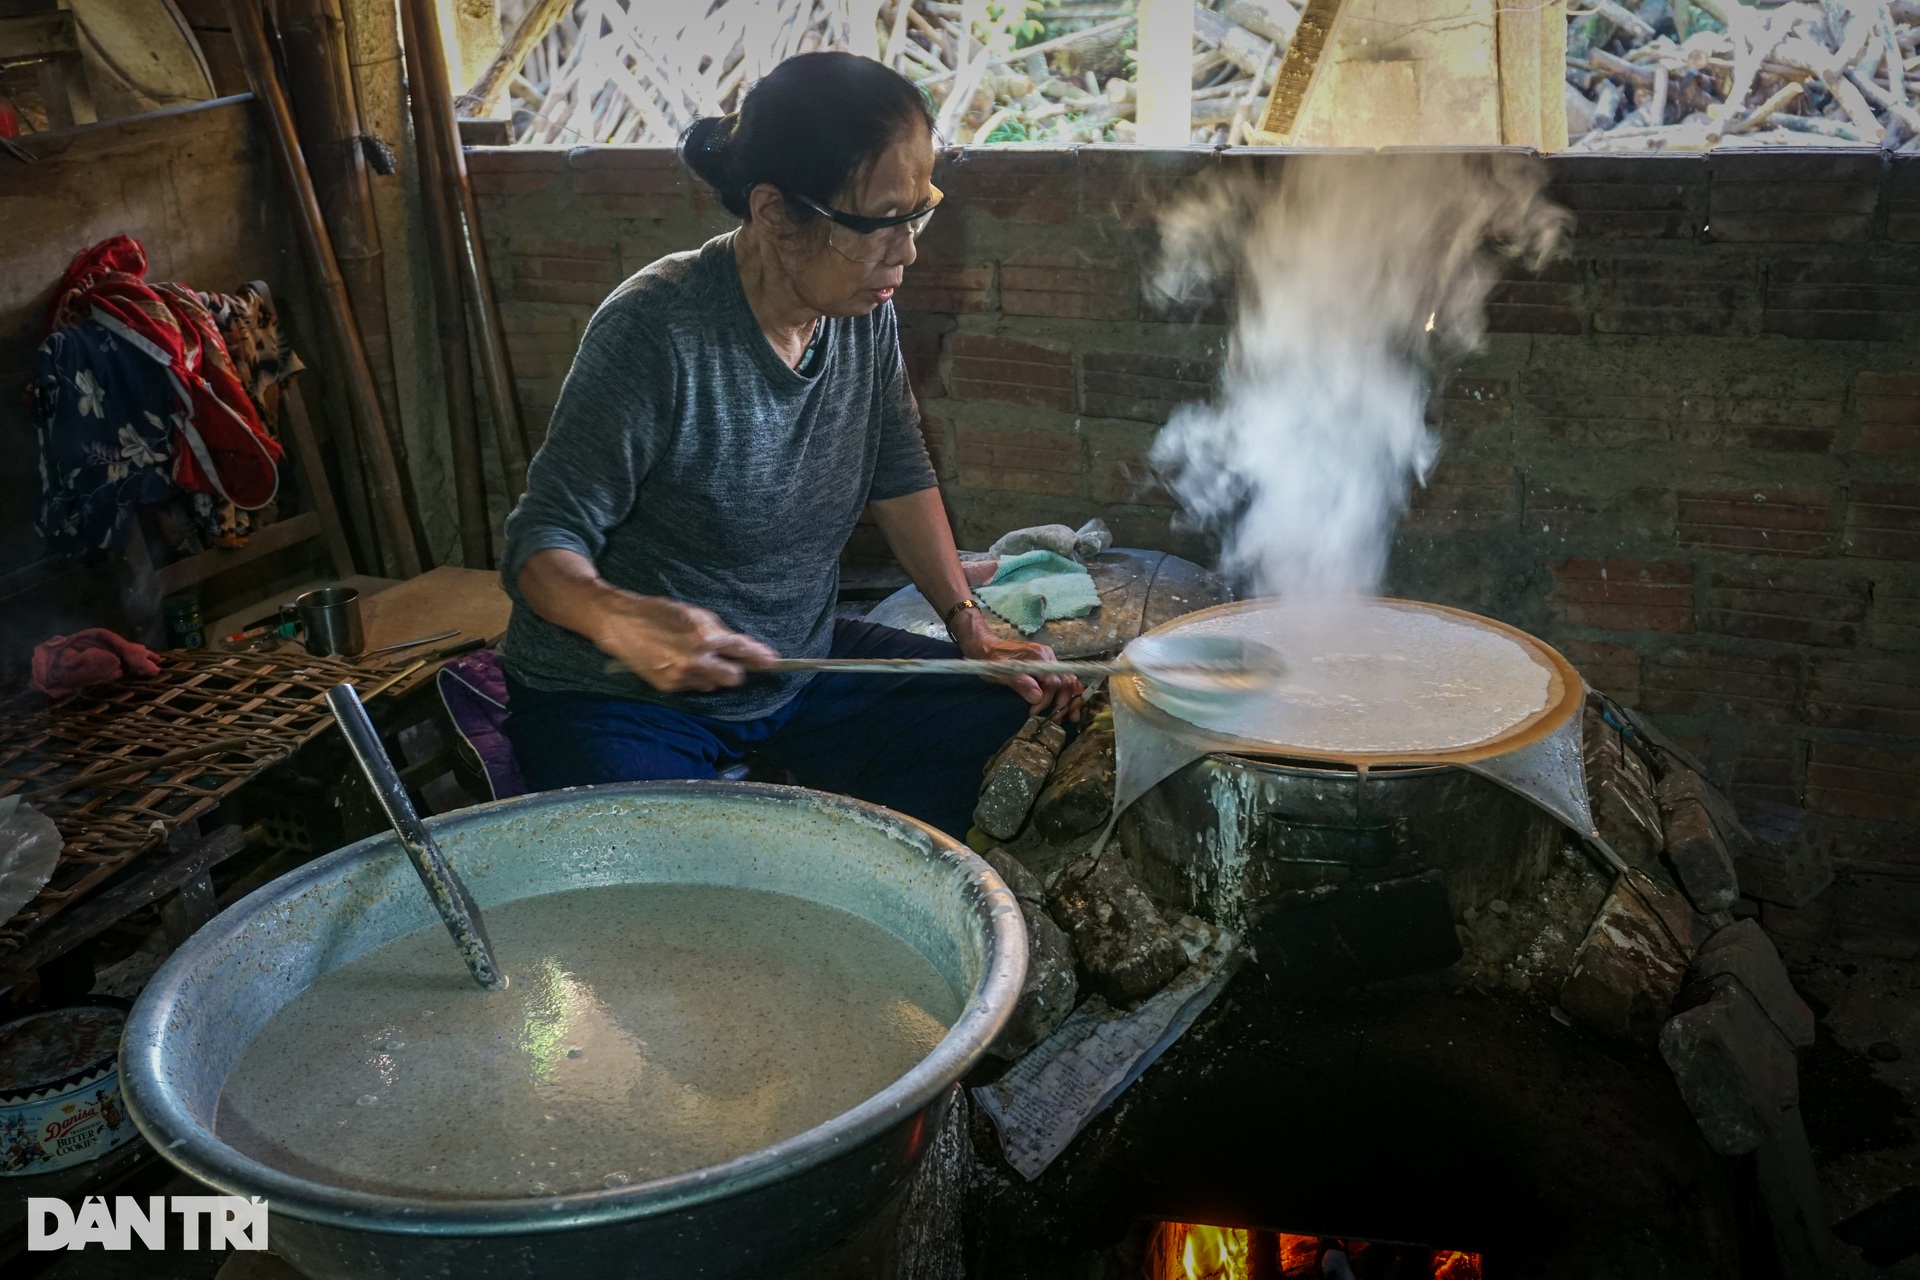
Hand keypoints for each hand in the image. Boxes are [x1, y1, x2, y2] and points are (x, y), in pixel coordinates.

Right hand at [590, 594, 777, 692]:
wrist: (619, 623)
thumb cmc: (658, 612)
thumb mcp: (693, 612)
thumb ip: (717, 630)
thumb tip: (738, 646)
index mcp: (704, 636)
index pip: (741, 650)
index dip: (759, 656)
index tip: (773, 661)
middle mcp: (695, 659)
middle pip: (734, 678)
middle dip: (735, 669)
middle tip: (728, 660)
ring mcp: (681, 676)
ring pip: (714, 685)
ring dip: (712, 674)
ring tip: (694, 658)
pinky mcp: (668, 687)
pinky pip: (694, 688)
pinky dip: (694, 678)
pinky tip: (680, 664)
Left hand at [949, 610, 1082, 722]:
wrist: (985, 646)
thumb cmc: (991, 659)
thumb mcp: (1001, 672)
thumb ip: (1020, 682)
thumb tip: (1038, 697)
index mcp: (1039, 656)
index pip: (1053, 682)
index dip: (1047, 700)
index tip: (1034, 712)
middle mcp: (1048, 657)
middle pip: (1066, 681)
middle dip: (1064, 703)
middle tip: (1056, 720)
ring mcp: (1049, 661)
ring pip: (1068, 681)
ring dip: (1071, 700)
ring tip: (1072, 717)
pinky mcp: (1047, 667)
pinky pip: (1062, 680)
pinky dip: (1067, 694)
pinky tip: (1069, 707)